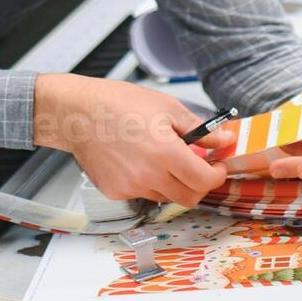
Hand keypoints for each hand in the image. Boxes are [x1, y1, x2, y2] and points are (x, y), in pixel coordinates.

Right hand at [32, 73, 235, 207]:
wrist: (76, 112)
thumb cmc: (118, 103)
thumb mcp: (166, 108)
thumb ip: (199, 130)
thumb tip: (225, 139)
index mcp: (166, 153)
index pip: (204, 181)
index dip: (216, 176)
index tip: (217, 166)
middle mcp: (149, 176)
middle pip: (189, 197)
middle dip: (199, 185)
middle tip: (197, 167)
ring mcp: (130, 187)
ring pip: (166, 196)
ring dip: (172, 182)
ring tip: (160, 156)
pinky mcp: (114, 192)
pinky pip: (141, 193)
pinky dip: (147, 182)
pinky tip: (137, 160)